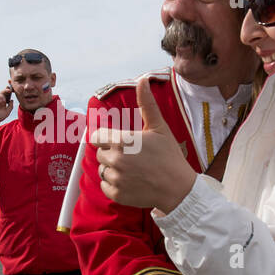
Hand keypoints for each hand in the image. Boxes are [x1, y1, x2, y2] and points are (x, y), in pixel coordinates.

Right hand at [0, 87, 13, 122]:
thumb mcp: (7, 112)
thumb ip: (11, 106)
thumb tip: (12, 100)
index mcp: (4, 103)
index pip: (8, 96)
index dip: (10, 93)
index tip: (13, 90)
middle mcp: (0, 100)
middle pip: (4, 93)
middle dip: (7, 90)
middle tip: (10, 90)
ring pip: (0, 94)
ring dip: (3, 96)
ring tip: (4, 101)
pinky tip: (1, 101)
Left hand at [91, 77, 195, 212]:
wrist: (179, 188)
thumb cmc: (169, 155)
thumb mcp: (159, 127)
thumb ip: (146, 104)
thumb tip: (142, 80)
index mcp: (122, 140)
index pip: (96, 136)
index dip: (107, 138)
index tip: (120, 142)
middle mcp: (115, 159)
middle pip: (100, 153)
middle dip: (111, 153)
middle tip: (132, 157)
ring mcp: (115, 178)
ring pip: (102, 170)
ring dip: (113, 169)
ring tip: (133, 170)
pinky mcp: (116, 194)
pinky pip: (105, 186)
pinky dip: (114, 184)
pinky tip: (131, 181)